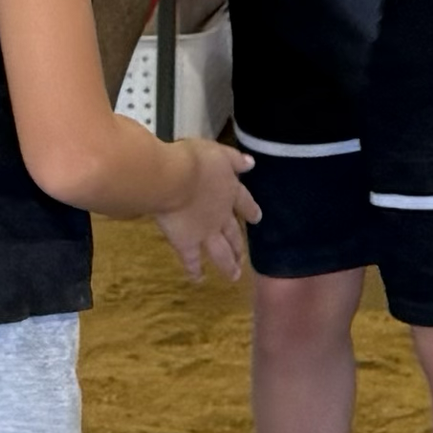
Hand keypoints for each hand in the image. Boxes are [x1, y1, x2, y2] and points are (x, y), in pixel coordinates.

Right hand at [156, 140, 259, 283]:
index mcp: (229, 190)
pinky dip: (194, 271)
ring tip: (233, 275)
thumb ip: (234, 160)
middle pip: (233, 232)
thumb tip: (251, 163)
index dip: (251, 209)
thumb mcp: (219, 152)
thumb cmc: (195, 160)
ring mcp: (205, 232)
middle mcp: (221, 215)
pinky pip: (192, 260)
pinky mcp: (186, 243)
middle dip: (239, 245)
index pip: (244, 201)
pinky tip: (198, 280)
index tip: (258, 218)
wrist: (175, 179)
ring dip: (228, 264)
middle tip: (244, 257)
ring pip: (221, 252)